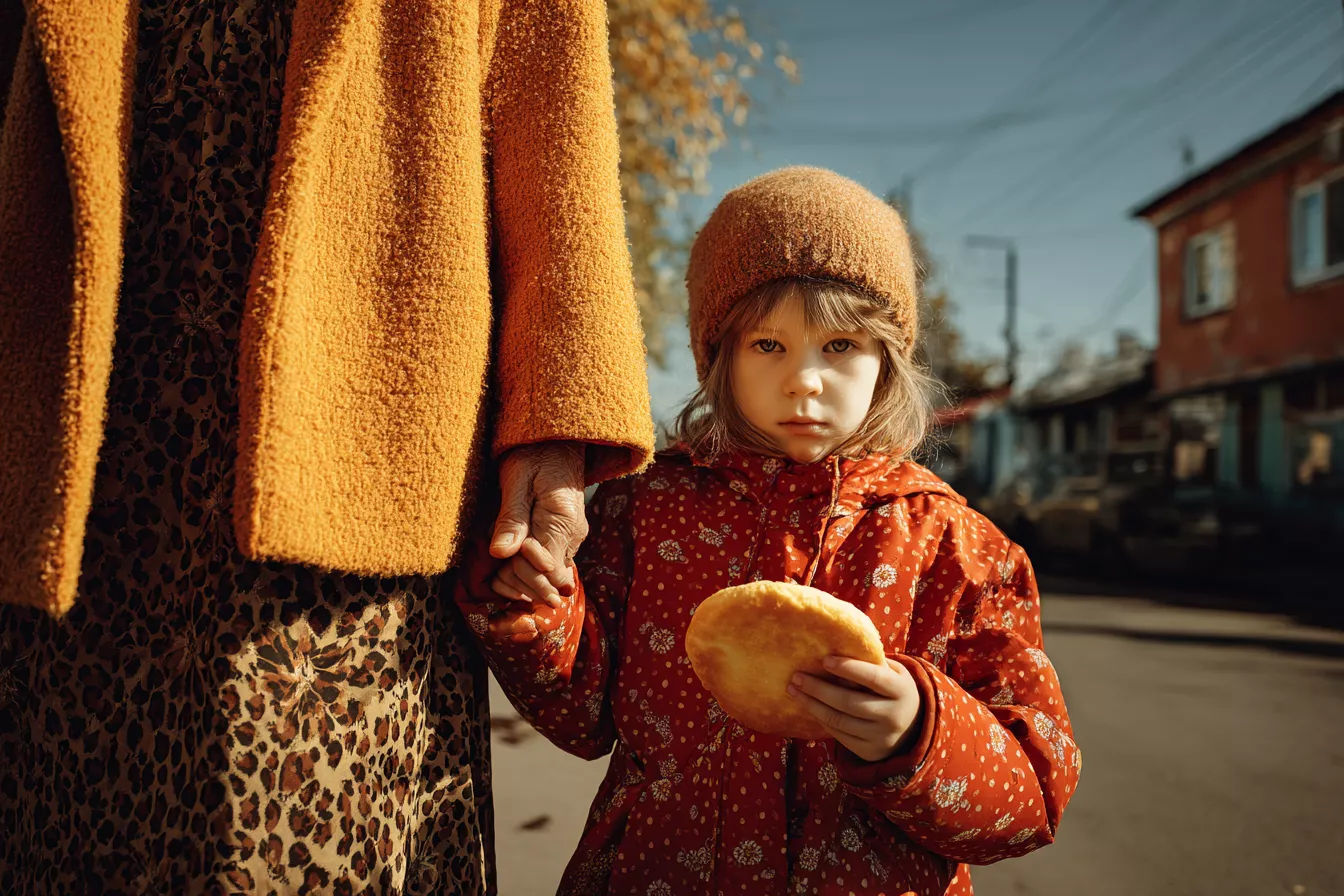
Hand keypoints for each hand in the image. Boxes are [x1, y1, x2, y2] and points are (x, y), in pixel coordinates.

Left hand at [491, 442, 587, 600]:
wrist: (556, 442)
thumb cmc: (534, 454)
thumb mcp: (517, 479)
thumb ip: (511, 518)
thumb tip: (499, 552)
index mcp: (563, 523)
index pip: (547, 571)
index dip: (523, 570)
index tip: (506, 550)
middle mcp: (572, 537)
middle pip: (548, 581)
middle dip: (517, 575)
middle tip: (499, 552)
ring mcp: (570, 540)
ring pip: (548, 579)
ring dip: (519, 574)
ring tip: (502, 551)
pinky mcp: (563, 539)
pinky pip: (548, 567)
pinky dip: (525, 569)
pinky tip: (508, 557)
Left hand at [786, 656, 923, 762]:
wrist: (912, 730)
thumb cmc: (894, 690)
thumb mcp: (893, 674)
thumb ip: (872, 664)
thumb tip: (835, 647)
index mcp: (901, 690)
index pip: (873, 678)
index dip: (849, 668)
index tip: (824, 660)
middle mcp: (893, 716)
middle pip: (849, 702)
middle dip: (819, 688)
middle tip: (796, 676)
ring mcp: (881, 737)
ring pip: (839, 720)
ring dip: (811, 704)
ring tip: (793, 690)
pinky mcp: (869, 751)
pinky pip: (838, 734)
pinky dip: (820, 718)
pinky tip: (808, 705)